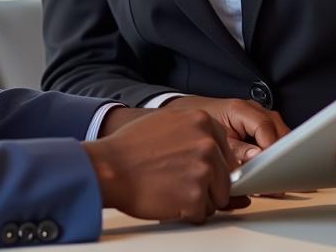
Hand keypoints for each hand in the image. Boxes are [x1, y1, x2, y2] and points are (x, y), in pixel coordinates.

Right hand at [84, 109, 250, 223]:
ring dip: (198, 199)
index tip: (193, 166)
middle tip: (178, 179)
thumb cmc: (131, 148)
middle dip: (206, 184)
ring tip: (171, 188)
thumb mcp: (167, 121)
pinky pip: (202, 214)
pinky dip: (186, 213)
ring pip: (217, 197)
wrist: (110, 168)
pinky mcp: (196, 197)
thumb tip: (214, 147)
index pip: (226, 151)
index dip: (210, 164)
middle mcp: (207, 143)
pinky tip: (167, 198)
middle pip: (225, 176)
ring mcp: (204, 170)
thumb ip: (195, 130)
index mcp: (202, 120)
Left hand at [164, 96, 289, 165]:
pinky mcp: (260, 125)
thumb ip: (236, 149)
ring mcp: (259, 116)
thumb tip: (257, 156)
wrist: (190, 113)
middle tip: (278, 177)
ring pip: (280, 134)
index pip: (265, 127)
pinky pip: (274, 137)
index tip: (273, 169)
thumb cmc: (201, 125)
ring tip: (275, 176)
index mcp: (240, 109)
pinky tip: (271, 169)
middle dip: (281, 154)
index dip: (272, 149)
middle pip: (278, 130)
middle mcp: (253, 109)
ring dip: (280, 154)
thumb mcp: (215, 139)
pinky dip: (274, 152)